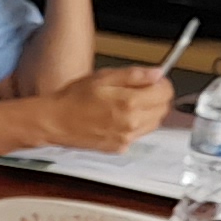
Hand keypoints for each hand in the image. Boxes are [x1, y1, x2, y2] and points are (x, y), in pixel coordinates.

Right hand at [33, 63, 174, 153]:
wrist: (54, 121)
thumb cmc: (73, 98)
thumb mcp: (104, 77)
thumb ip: (134, 75)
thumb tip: (157, 74)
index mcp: (130, 102)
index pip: (165, 92)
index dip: (161, 83)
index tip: (153, 80)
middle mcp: (132, 122)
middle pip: (163, 109)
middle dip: (157, 97)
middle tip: (141, 90)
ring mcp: (126, 137)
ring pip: (153, 123)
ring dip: (148, 112)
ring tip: (127, 104)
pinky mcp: (119, 147)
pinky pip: (138, 135)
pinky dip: (135, 125)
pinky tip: (118, 118)